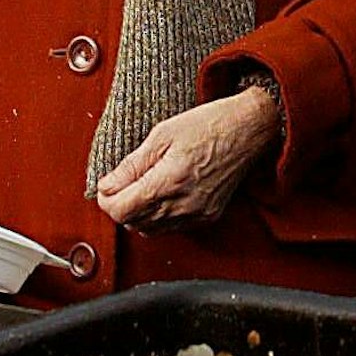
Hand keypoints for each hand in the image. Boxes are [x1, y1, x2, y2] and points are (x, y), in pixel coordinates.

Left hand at [96, 86, 280, 229]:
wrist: (249, 129)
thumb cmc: (209, 125)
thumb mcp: (161, 135)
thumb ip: (131, 165)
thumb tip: (107, 185)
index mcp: (170, 181)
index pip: (122, 210)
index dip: (107, 199)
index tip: (106, 185)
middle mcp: (184, 204)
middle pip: (133, 223)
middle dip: (120, 205)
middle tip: (120, 183)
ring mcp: (198, 214)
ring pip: (150, 230)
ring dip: (138, 213)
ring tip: (141, 187)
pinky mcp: (208, 217)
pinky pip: (171, 228)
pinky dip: (158, 217)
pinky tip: (161, 196)